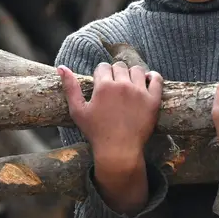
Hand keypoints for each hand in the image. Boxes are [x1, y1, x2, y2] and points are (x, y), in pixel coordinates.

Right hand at [58, 62, 162, 213]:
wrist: (119, 151)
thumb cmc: (96, 132)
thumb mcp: (78, 111)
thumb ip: (70, 88)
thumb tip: (61, 67)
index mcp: (103, 86)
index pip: (103, 67)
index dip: (101, 75)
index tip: (102, 85)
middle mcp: (122, 85)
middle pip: (120, 66)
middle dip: (115, 74)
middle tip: (115, 88)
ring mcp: (139, 92)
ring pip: (137, 70)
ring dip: (132, 74)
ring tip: (130, 85)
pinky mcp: (153, 100)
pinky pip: (157, 79)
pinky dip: (153, 77)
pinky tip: (148, 81)